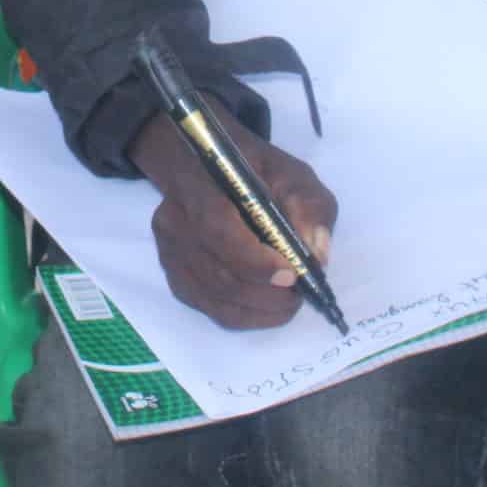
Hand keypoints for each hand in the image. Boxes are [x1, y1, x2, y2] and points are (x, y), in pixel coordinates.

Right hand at [128, 105, 335, 330]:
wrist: (215, 172)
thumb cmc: (257, 172)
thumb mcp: (293, 176)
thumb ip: (309, 208)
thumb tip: (316, 256)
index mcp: (199, 183)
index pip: (217, 227)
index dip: (253, 259)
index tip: (291, 274)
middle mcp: (173, 218)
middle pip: (215, 270)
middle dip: (264, 291)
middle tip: (298, 294)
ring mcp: (170, 250)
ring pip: (214, 296)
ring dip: (259, 307)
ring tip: (289, 300)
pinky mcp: (176, 274)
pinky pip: (210, 308)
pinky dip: (245, 314)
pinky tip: (268, 305)